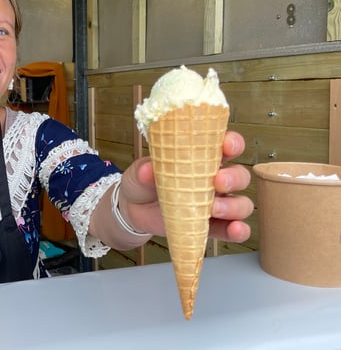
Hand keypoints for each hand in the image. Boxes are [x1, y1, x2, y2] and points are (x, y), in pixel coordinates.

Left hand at [118, 131, 253, 242]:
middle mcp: (216, 179)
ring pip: (241, 203)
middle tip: (217, 182)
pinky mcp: (212, 226)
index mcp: (202, 158)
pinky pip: (233, 229)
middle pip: (239, 176)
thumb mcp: (140, 172)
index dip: (233, 143)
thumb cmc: (143, 181)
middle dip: (234, 178)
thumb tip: (148, 170)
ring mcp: (216, 203)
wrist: (133, 209)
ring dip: (234, 206)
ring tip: (214, 209)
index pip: (227, 146)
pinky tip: (235, 229)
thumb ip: (145, 171)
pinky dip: (238, 231)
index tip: (226, 145)